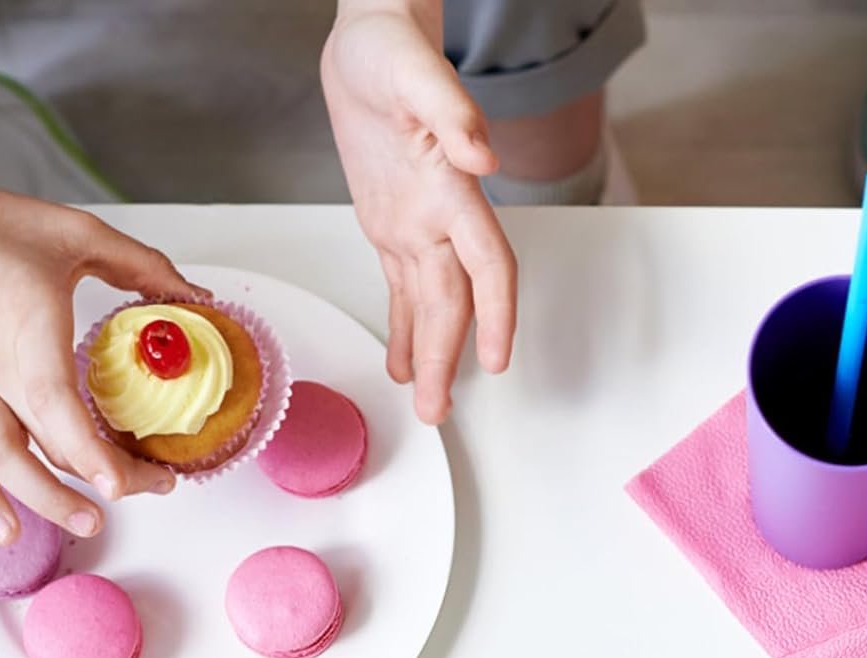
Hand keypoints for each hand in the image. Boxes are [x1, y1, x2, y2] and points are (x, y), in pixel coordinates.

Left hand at [322, 1, 516, 422]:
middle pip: (454, 302)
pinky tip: (401, 365)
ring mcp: (418, 225)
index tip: (497, 358)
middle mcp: (440, 215)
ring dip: (431, 357)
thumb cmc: (389, 45)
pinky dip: (403, 331)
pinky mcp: (392, 226)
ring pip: (431, 306)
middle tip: (438, 410)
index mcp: (451, 185)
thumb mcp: (409, 66)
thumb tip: (479, 154)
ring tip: (430, 405)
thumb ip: (448, 108)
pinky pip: (403, 290)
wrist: (369, 38)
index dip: (496, 315)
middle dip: (448, 358)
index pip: (487, 264)